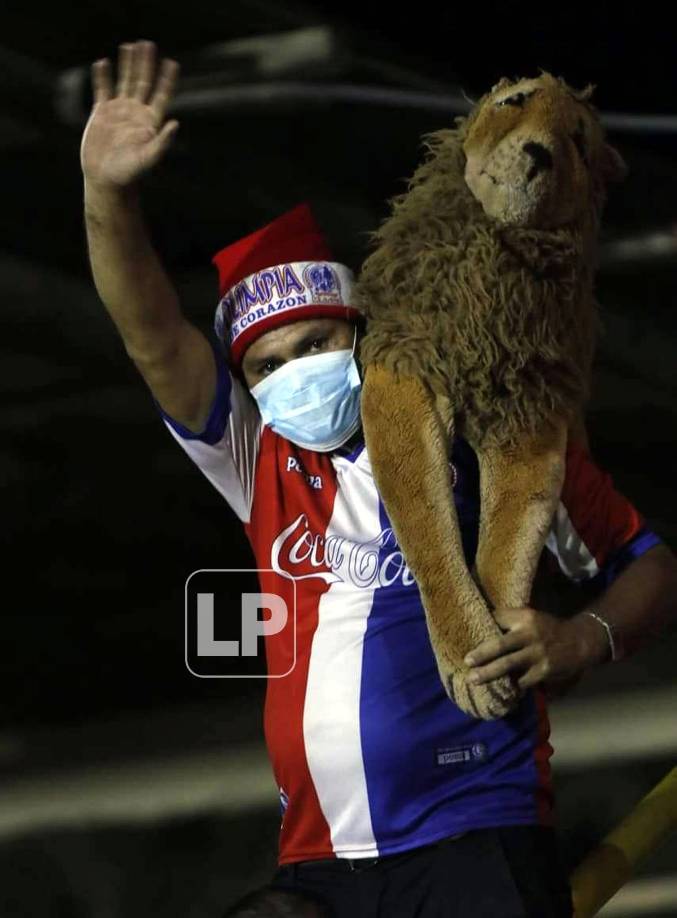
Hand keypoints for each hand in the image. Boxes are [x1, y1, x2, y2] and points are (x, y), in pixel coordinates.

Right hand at [80, 40, 179, 188]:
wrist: (106, 179)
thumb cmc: (129, 174)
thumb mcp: (148, 158)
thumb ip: (162, 142)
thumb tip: (176, 123)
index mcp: (150, 122)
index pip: (161, 95)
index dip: (167, 79)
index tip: (172, 63)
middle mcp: (136, 113)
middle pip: (143, 82)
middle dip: (146, 64)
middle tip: (148, 44)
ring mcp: (119, 112)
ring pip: (124, 82)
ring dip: (127, 64)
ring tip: (129, 46)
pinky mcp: (102, 113)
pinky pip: (103, 90)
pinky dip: (102, 77)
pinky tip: (103, 63)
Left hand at [463, 606, 602, 694]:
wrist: (580, 641)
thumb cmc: (548, 629)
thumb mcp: (531, 617)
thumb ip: (511, 621)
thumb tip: (483, 626)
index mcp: (525, 617)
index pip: (497, 618)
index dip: (482, 625)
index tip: (463, 634)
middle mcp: (529, 634)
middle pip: (499, 644)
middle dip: (481, 654)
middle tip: (466, 661)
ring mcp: (537, 653)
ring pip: (508, 665)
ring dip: (489, 673)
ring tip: (473, 679)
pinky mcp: (544, 670)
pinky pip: (522, 680)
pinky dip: (511, 685)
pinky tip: (500, 689)